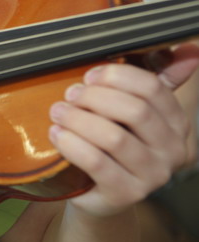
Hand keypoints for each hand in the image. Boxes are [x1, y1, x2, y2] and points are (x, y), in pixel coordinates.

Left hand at [48, 43, 198, 217]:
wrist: (98, 193)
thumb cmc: (112, 145)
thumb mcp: (133, 113)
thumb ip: (158, 80)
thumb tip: (189, 47)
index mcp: (177, 123)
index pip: (153, 88)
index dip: (117, 76)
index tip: (89, 76)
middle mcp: (173, 151)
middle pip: (135, 111)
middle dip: (95, 98)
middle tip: (69, 95)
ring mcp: (152, 176)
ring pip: (114, 137)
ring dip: (78, 119)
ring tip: (57, 112)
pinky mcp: (126, 194)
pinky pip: (96, 162)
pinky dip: (72, 144)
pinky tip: (56, 134)